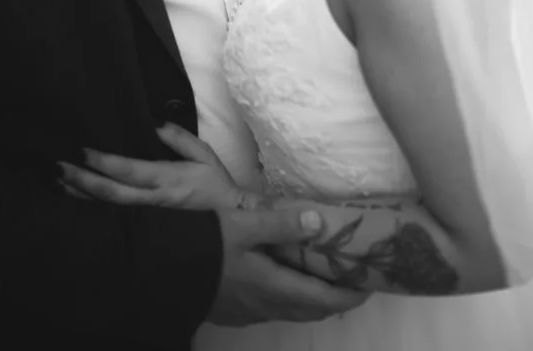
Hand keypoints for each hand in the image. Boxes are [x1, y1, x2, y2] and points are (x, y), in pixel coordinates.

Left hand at [58, 123, 244, 209]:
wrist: (230, 223)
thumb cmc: (215, 185)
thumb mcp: (205, 155)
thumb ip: (179, 139)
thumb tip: (155, 123)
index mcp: (167, 180)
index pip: (129, 171)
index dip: (103, 162)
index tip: (82, 150)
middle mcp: (152, 201)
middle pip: (110, 193)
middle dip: (82, 181)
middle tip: (57, 168)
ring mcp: (147, 218)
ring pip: (107, 208)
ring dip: (81, 196)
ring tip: (57, 182)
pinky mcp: (145, 227)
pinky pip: (114, 217)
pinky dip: (93, 208)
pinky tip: (75, 201)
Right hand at [210, 206, 369, 326]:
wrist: (161, 271)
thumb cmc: (206, 246)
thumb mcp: (243, 225)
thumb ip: (281, 223)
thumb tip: (320, 221)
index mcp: (274, 288)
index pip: (324, 300)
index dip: (350, 295)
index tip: (371, 283)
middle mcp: (266, 307)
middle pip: (311, 310)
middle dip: (335, 297)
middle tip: (351, 276)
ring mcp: (249, 312)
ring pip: (291, 309)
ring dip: (311, 296)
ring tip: (322, 273)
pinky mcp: (234, 310)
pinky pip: (273, 307)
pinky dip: (290, 295)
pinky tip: (283, 276)